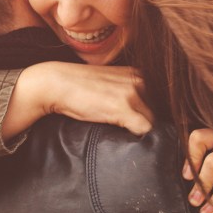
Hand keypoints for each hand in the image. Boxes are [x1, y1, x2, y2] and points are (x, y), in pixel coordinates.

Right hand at [5, 62, 153, 139]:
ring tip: (122, 134)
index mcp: (137, 73)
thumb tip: (141, 118)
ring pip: (151, 123)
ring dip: (140, 132)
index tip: (136, 124)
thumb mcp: (108, 83)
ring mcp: (132, 93)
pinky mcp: (123, 107)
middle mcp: (139, 80)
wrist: (55, 83)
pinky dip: (137, 138)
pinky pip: (144, 130)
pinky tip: (123, 138)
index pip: (157, 101)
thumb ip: (126, 92)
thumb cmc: (78, 87)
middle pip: (156, 113)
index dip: (147, 116)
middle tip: (128, 133)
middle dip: (145, 124)